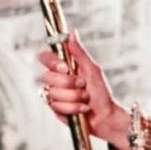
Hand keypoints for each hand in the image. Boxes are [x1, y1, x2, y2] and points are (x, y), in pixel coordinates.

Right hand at [38, 30, 130, 149]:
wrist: (104, 116)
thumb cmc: (101, 92)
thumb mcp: (92, 69)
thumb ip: (79, 53)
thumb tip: (71, 33)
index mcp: (65, 67)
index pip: (45, 58)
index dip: (52, 62)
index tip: (65, 68)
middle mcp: (57, 79)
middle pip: (46, 76)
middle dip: (68, 83)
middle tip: (82, 85)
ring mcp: (55, 94)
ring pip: (52, 93)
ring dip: (73, 97)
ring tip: (85, 98)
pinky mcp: (55, 109)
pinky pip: (56, 106)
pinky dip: (72, 107)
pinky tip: (81, 108)